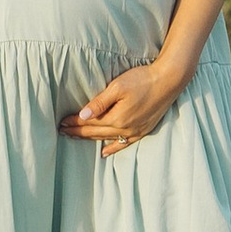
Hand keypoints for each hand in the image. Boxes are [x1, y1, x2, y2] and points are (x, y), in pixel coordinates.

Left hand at [60, 58, 183, 156]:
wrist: (169, 81)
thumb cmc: (143, 79)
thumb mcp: (118, 87)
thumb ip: (100, 102)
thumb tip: (83, 115)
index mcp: (116, 118)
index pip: (89, 122)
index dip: (74, 122)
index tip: (61, 122)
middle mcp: (124, 129)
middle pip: (95, 133)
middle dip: (78, 132)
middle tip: (62, 132)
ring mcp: (134, 132)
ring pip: (106, 139)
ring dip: (90, 139)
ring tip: (76, 138)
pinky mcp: (143, 130)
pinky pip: (124, 144)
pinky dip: (112, 148)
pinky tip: (104, 152)